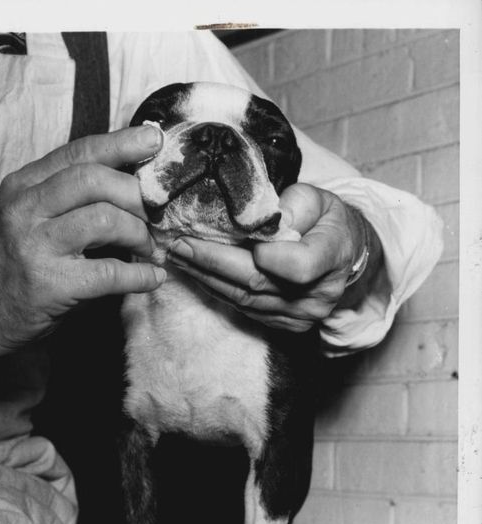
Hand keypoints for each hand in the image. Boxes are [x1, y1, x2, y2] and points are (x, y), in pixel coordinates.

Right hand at [0, 126, 165, 352]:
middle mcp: (26, 209)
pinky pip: (110, 273)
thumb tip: (131, 183)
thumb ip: (66, 196)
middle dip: (136, 194)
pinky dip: (140, 275)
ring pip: (105, 220)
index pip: (79, 153)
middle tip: (154, 214)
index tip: (155, 141)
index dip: (122, 144)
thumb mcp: (28, 215)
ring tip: (148, 248)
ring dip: (139, 234)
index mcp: (24, 185)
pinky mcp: (51, 285)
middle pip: (94, 179)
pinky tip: (152, 277)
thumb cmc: (12, 263)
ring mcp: (36, 246)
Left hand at [167, 183, 368, 332]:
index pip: (295, 266)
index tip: (218, 233)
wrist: (344, 254)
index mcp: (332, 257)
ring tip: (178, 257)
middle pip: (256, 283)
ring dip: (206, 278)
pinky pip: (244, 309)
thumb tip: (254, 219)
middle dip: (211, 262)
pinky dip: (218, 289)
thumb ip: (290, 207)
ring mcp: (301, 315)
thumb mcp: (317, 199)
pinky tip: (198, 273)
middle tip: (177, 245)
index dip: (259, 254)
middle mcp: (317, 295)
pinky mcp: (285, 324)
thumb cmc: (326, 221)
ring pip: (244, 299)